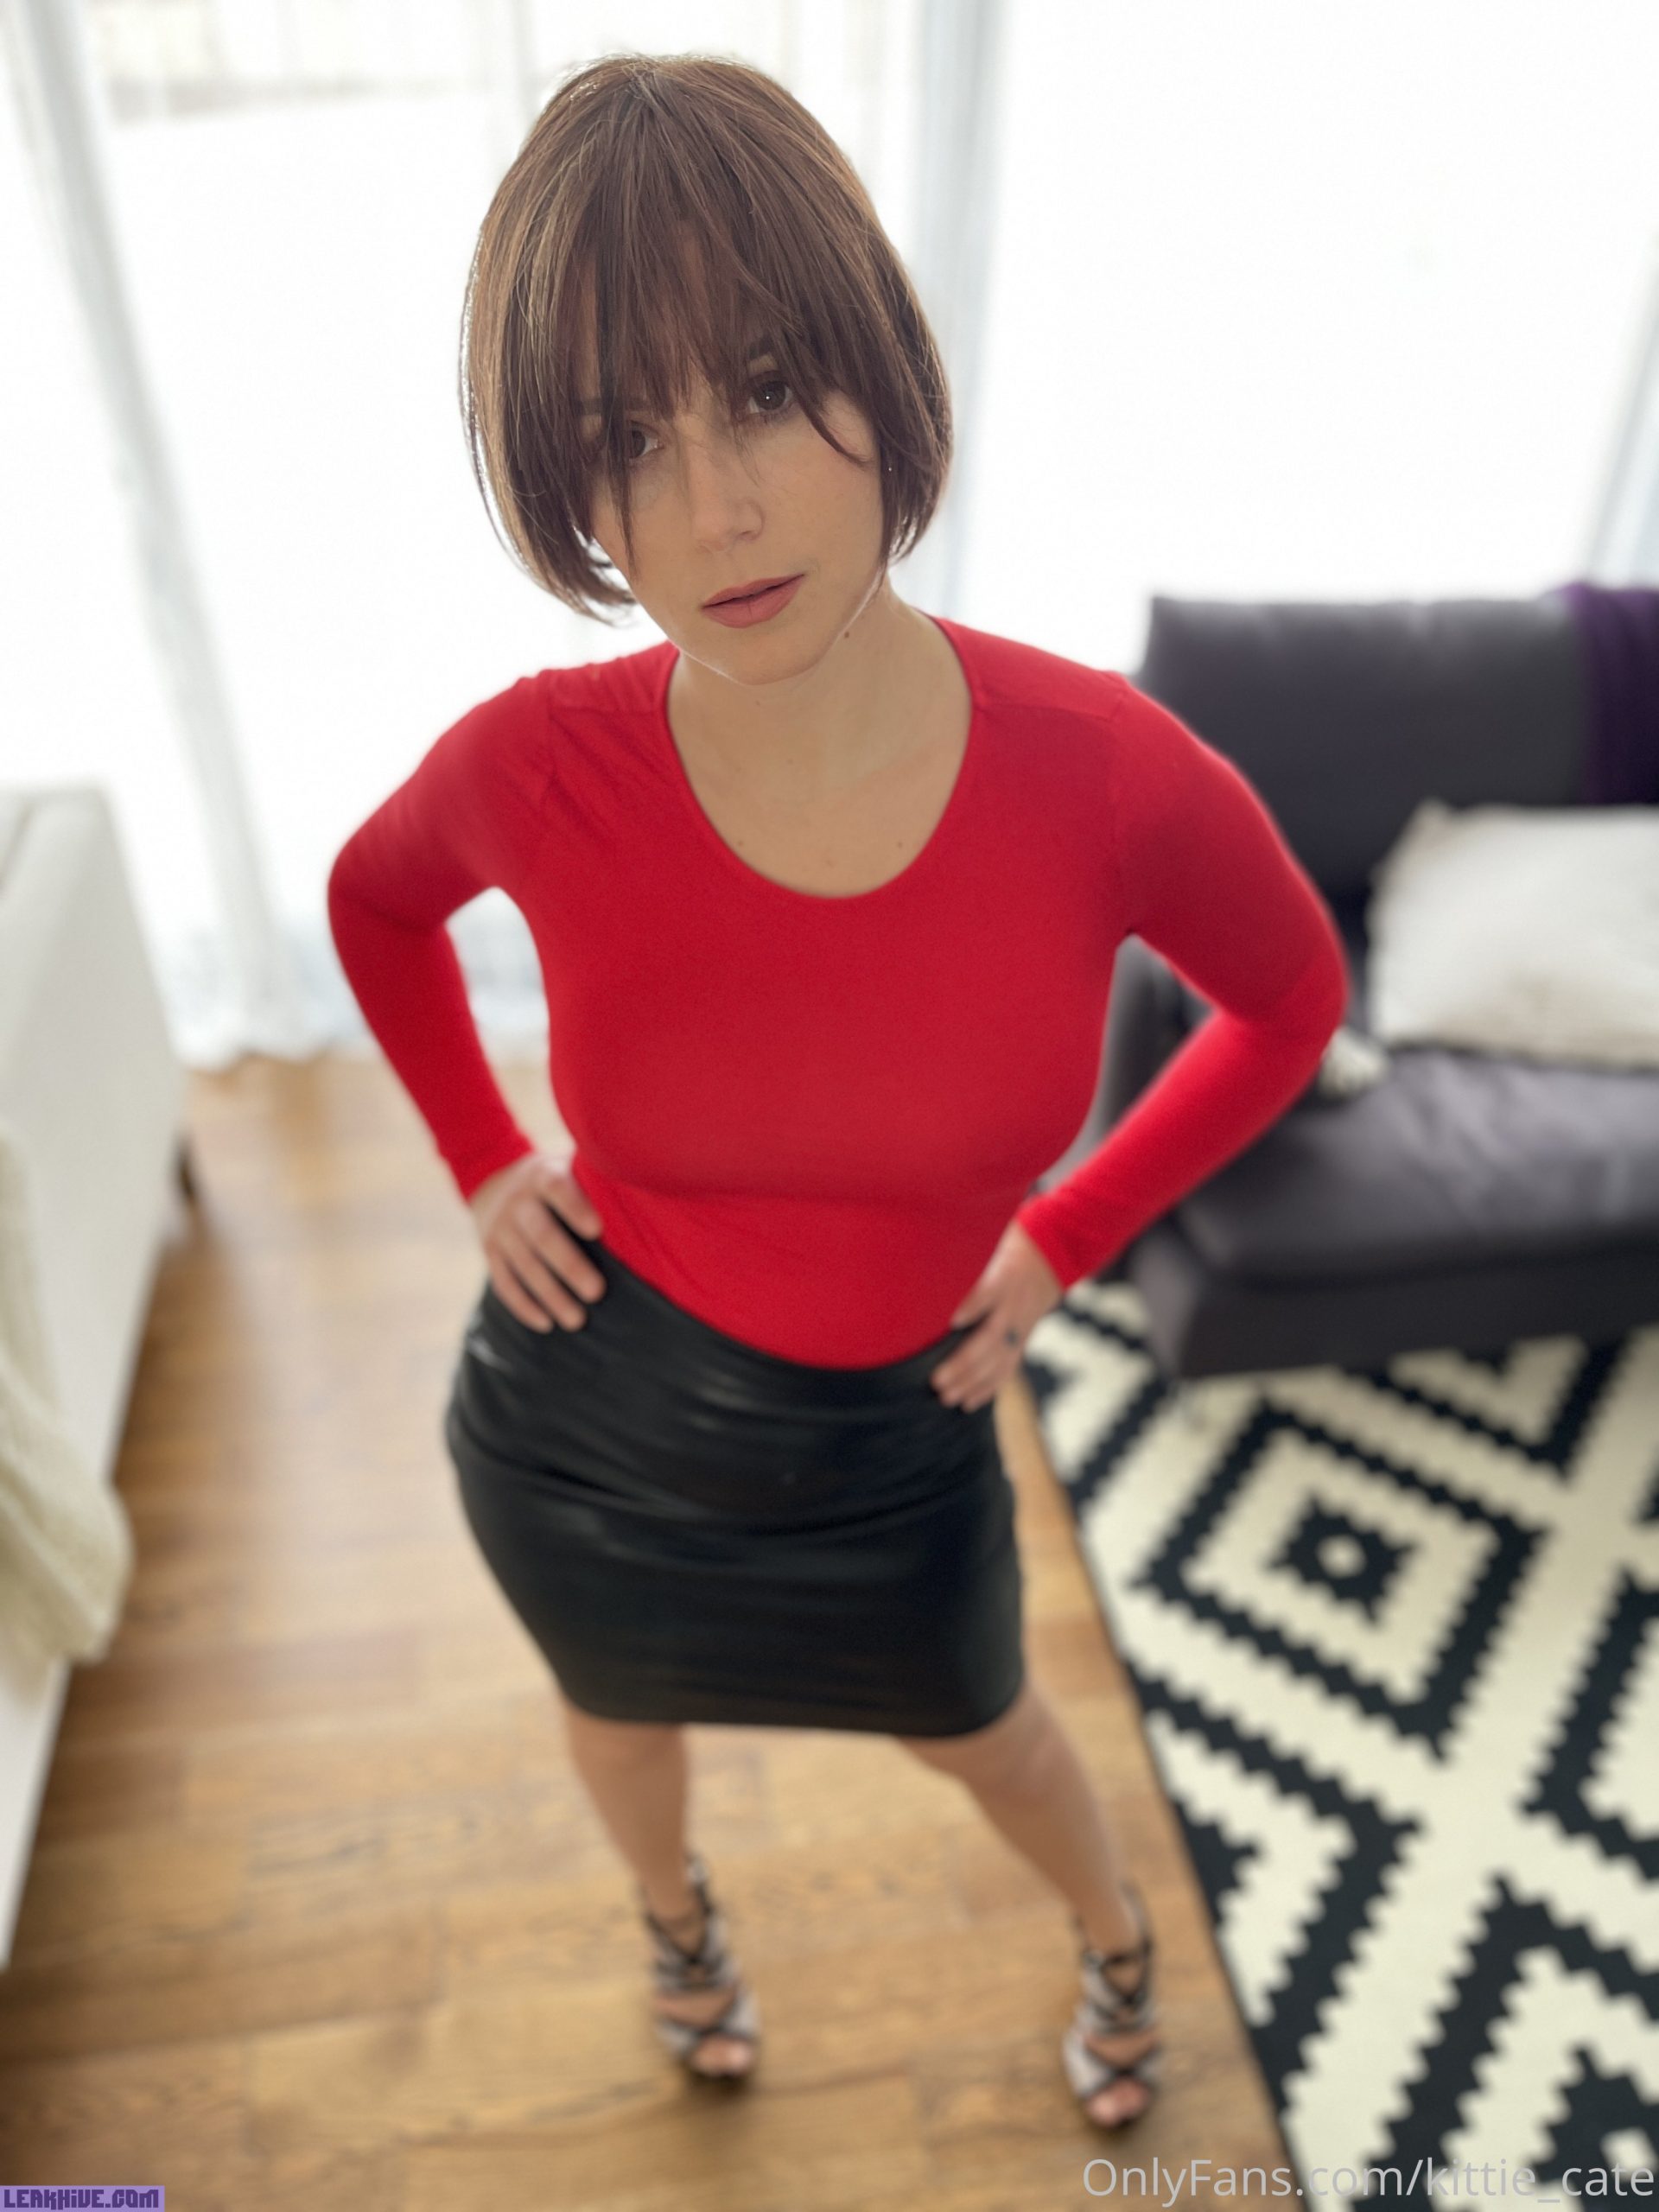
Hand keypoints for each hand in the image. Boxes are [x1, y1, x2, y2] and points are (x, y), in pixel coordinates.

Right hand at [468, 1152, 606, 1331]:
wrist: (494, 1182)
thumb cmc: (556, 1180)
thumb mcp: (569, 1167)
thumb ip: (595, 1180)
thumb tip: (651, 1192)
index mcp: (542, 1176)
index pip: (556, 1188)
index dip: (575, 1207)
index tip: (598, 1230)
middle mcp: (517, 1201)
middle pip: (541, 1234)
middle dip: (568, 1265)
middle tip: (597, 1292)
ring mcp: (500, 1227)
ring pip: (524, 1264)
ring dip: (550, 1294)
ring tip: (577, 1320)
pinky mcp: (489, 1251)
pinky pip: (504, 1281)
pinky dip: (524, 1305)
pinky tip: (546, 1324)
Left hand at [931, 1220, 1063, 1410]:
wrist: (1053, 1255)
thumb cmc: (1009, 1245)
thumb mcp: (992, 1238)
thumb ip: (965, 1251)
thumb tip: (922, 1248)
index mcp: (1005, 1275)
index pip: (988, 1291)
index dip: (971, 1306)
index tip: (951, 1320)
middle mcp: (1015, 1304)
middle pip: (991, 1338)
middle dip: (965, 1363)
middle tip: (937, 1380)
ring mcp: (1022, 1325)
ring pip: (1000, 1360)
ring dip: (973, 1382)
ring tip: (946, 1396)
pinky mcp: (1024, 1339)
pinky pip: (1008, 1368)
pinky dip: (989, 1388)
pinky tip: (968, 1403)